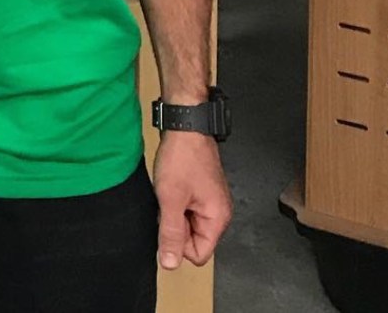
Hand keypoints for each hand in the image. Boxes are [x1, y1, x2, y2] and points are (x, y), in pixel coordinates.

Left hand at [151, 131, 232, 269]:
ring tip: (169, 191)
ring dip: (174, 212)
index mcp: (218, 218)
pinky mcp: (201, 189)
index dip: (178, 244)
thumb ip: (171, 233)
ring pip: (188, 223)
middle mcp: (219, 212)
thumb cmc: (182, 157)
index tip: (168, 221)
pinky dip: (176, 200)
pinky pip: (187, 207)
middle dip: (176, 225)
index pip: (198, 254)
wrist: (185, 125)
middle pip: (193, 240)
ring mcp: (210, 200)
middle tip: (168, 202)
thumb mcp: (171, 198)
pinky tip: (171, 185)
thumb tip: (170, 264)